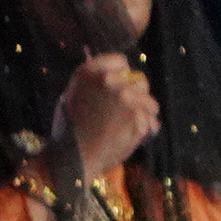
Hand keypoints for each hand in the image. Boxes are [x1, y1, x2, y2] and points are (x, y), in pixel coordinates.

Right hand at [54, 55, 159, 182]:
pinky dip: (144, 130)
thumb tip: (117, 73)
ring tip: (125, 127)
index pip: (120, 61)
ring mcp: (125, 98)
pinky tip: (128, 137)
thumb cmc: (69, 130)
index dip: (120, 75)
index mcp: (88, 73)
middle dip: (135, 95)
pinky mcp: (137, 117)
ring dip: (142, 113)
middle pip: (139, 80)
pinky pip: (151, 120)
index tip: (116, 88)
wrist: (72, 159)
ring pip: (149, 101)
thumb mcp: (71, 97)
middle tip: (121, 112)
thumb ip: (92, 82)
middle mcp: (108, 81)